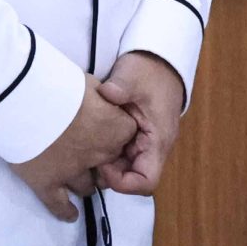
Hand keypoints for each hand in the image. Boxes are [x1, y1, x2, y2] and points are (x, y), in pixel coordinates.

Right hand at [9, 74, 140, 222]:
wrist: (21, 98)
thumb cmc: (59, 84)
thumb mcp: (90, 83)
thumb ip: (103, 99)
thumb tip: (106, 100)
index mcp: (116, 130)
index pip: (126, 136)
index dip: (114, 131)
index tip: (102, 126)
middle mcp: (100, 155)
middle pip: (107, 164)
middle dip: (100, 160)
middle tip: (85, 150)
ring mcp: (73, 171)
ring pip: (86, 186)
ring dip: (84, 183)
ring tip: (78, 181)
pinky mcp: (46, 182)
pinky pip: (58, 203)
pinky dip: (64, 211)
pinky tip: (70, 215)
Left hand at [95, 51, 185, 196]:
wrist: (159, 63)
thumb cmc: (149, 72)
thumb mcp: (134, 76)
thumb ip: (122, 86)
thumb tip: (108, 93)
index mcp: (158, 140)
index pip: (146, 181)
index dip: (123, 182)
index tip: (103, 163)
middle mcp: (153, 148)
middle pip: (132, 178)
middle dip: (109, 173)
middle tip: (88, 154)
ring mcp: (144, 145)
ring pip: (125, 169)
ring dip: (106, 164)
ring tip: (88, 145)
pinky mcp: (136, 139)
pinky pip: (121, 157)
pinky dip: (106, 154)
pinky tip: (93, 138)